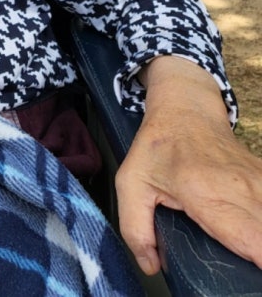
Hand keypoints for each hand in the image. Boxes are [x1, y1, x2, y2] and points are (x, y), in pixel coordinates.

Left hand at [115, 55, 261, 274]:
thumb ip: (135, 228)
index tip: (250, 271)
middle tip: (244, 263)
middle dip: (260, 259)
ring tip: (248, 249)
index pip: (250, 240)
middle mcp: (239, 189)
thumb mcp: (132, 183)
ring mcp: (257, 182)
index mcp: (205, 193)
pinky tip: (253, 228)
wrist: (185, 108)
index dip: (258, 260)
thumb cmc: (158, 146)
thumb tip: (151, 266)